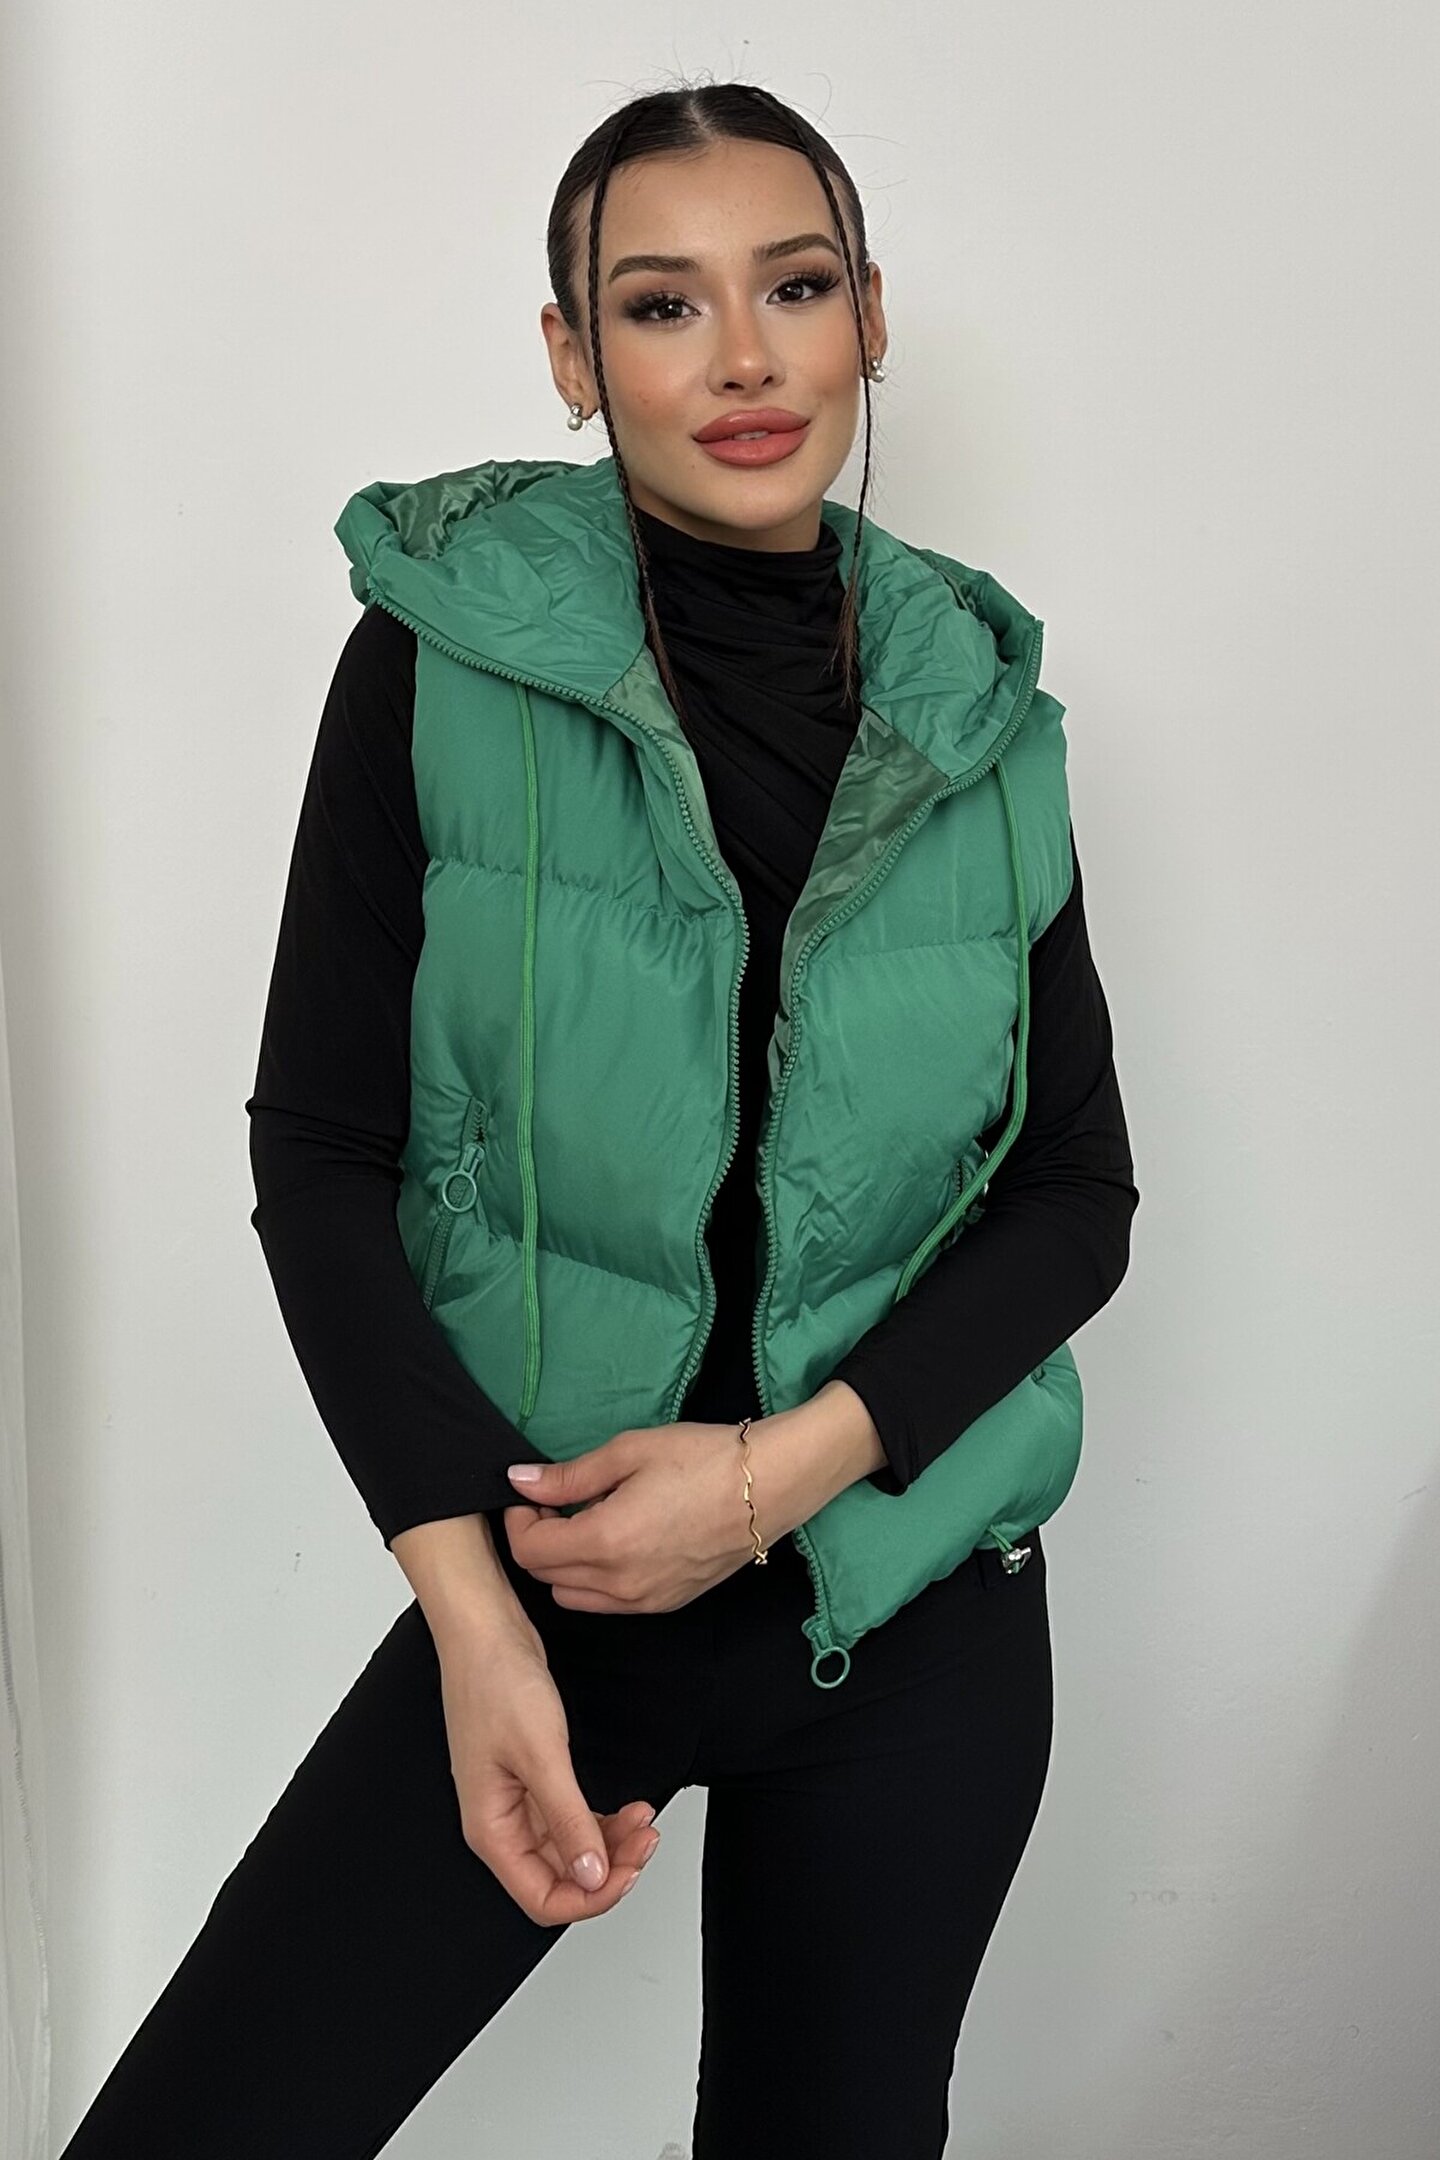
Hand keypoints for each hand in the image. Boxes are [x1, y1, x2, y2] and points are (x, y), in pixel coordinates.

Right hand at [436, 1593, 661, 1925]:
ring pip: (569, 1849)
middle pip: (560, 1877)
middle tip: (648, 1839)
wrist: (485, 1630)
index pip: (542, 1899)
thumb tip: (592, 1876)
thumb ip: (568, 1820)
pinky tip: (628, 1807)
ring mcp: (515, 1801)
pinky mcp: (531, 1777)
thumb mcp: (542, 1754)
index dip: (591, 1897)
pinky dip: (601, 1819)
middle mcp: (500, 1823)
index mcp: (491, 1830)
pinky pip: (569, 1819)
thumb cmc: (495, 1682)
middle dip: (610, 1867)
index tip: (629, 1871)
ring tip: (645, 1820)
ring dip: (611, 1843)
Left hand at [502, 1420, 759, 1613]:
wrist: (770, 1486)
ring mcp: (645, 1601)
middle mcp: (621, 1584)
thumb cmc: (703, 1459)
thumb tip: (520, 1482)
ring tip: (588, 1522)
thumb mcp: (629, 1452)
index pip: (529, 1550)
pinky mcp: (667, 1605)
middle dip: (538, 1539)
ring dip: (565, 1565)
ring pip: (573, 1597)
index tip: (533, 1494)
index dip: (519, 1520)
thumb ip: (569, 1476)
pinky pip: (608, 1604)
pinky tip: (619, 1540)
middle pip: (545, 1578)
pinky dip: (596, 1579)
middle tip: (558, 1502)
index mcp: (606, 1542)